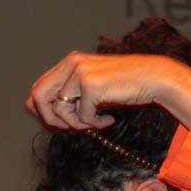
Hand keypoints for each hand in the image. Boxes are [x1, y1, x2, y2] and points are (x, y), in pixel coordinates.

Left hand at [26, 52, 190, 129]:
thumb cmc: (126, 87)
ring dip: (77, 124)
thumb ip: (72, 96)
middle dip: (51, 119)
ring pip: (59, 110)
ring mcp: (79, 72)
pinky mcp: (91, 85)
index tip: (62, 124)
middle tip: (73, 127)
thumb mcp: (93, 89)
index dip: (43, 111)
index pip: (38, 89)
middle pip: (37, 97)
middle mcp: (71, 63)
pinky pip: (81, 116)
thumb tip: (49, 118)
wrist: (153, 79)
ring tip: (96, 122)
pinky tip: (109, 119)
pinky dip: (95, 124)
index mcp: (70, 63)